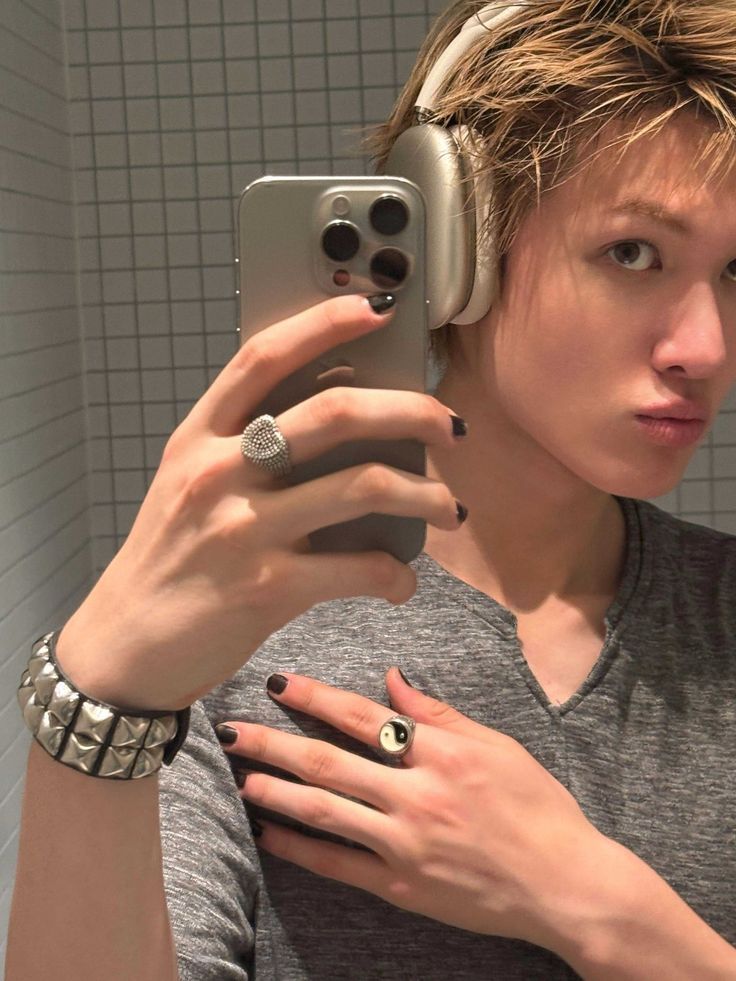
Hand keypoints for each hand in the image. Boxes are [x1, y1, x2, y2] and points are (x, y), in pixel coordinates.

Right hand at [55, 295, 465, 709]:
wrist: (125, 644)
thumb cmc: (171, 558)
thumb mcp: (191, 486)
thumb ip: (246, 448)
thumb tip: (343, 415)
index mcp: (199, 437)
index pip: (263, 357)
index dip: (324, 322)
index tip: (379, 309)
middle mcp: (218, 472)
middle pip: (333, 412)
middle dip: (410, 410)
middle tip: (448, 426)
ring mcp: (242, 529)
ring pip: (362, 485)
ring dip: (424, 495)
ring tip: (448, 509)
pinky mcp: (267, 588)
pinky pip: (359, 568)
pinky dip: (396, 575)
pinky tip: (402, 582)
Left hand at [218, 668, 614, 960]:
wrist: (566, 885)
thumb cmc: (539, 808)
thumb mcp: (497, 745)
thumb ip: (439, 713)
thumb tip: (391, 678)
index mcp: (443, 752)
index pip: (362, 716)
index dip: (314, 697)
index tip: (278, 684)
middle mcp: (417, 794)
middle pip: (329, 761)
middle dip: (274, 743)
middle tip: (232, 730)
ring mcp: (406, 844)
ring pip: (325, 811)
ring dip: (277, 791)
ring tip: (240, 778)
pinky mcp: (402, 886)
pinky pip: (338, 865)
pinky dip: (300, 848)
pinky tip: (270, 832)